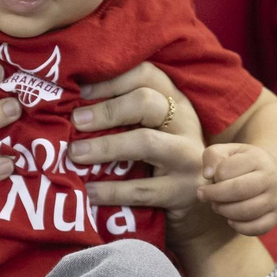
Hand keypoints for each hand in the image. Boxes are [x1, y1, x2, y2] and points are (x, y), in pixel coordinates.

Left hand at [71, 62, 204, 215]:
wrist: (203, 201)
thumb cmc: (165, 159)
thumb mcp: (154, 129)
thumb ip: (125, 116)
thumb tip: (73, 108)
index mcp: (175, 101)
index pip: (146, 75)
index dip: (111, 80)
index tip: (80, 91)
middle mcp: (185, 123)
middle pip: (146, 102)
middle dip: (106, 110)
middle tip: (75, 121)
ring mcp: (187, 157)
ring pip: (145, 142)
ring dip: (105, 146)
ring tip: (75, 154)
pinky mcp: (183, 191)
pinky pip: (141, 189)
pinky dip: (111, 190)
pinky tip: (89, 191)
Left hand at [196, 142, 276, 235]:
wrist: (269, 174)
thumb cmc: (240, 163)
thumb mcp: (226, 152)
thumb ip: (213, 156)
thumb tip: (208, 174)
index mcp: (257, 158)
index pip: (226, 170)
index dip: (213, 178)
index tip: (207, 181)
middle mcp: (271, 177)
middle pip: (238, 190)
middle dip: (216, 196)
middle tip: (205, 196)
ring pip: (247, 211)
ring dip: (225, 211)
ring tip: (217, 206)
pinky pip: (258, 228)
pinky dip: (240, 227)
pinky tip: (230, 220)